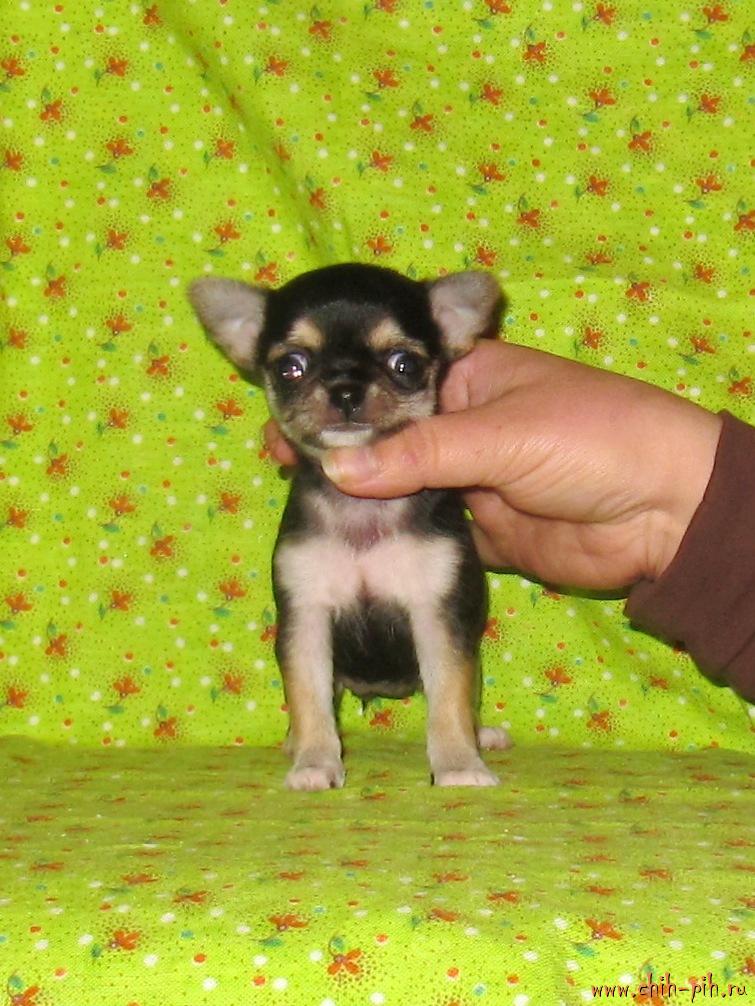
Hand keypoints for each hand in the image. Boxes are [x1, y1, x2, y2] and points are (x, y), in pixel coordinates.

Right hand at [264, 341, 722, 590]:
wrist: (669, 512)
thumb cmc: (595, 439)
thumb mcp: (501, 434)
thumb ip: (418, 453)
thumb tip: (334, 468)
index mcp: (468, 378)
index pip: (386, 384)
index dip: (339, 399)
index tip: (288, 417)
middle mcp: (462, 426)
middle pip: (385, 436)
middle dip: (337, 448)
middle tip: (280, 459)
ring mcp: (469, 481)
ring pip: (398, 486)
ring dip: (356, 495)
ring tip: (297, 500)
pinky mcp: (480, 532)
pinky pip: (423, 531)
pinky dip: (389, 536)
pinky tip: (344, 540)